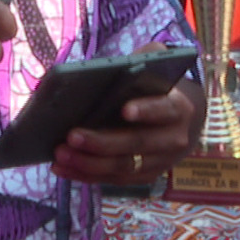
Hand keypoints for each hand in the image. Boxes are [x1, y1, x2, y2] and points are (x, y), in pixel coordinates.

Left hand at [50, 41, 199, 183]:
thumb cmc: (156, 88)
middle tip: (71, 135)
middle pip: (136, 143)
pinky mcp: (144, 176)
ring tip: (60, 154)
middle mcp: (173, 139)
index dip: (146, 110)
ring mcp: (160, 162)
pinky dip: (86, 175)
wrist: (179, 121)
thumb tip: (111, 66)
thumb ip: (141, 59)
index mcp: (178, 107)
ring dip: (88, 163)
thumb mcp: (155, 68)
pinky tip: (62, 168)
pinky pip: (113, 179)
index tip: (124, 109)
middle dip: (102, 142)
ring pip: (123, 166)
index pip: (164, 109)